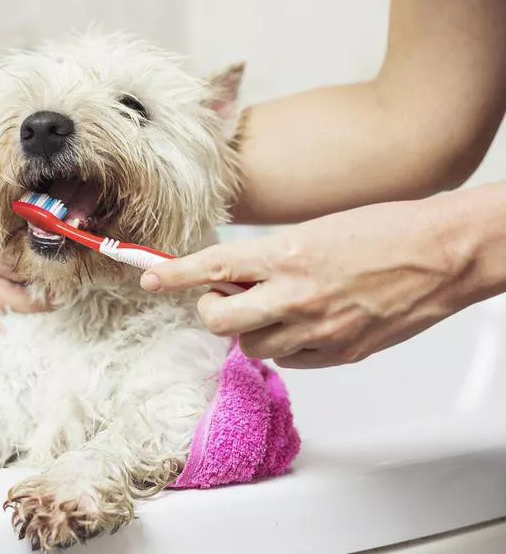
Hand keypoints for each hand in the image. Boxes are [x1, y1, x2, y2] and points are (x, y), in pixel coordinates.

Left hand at [141, 199, 467, 368]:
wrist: (442, 254)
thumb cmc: (386, 230)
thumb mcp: (315, 230)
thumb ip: (270, 258)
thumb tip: (235, 277)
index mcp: (286, 254)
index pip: (212, 265)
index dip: (174, 274)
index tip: (149, 278)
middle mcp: (294, 295)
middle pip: (220, 321)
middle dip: (212, 311)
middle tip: (223, 297)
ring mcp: (317, 330)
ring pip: (253, 346)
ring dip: (252, 328)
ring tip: (278, 306)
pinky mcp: (339, 353)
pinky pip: (289, 360)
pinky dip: (286, 345)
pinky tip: (305, 323)